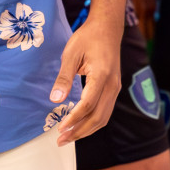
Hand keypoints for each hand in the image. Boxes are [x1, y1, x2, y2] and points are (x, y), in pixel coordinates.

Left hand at [51, 17, 122, 145]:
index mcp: (101, 76)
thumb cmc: (87, 38)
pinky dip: (93, 122)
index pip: (88, 104)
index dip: (74, 119)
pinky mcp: (113, 89)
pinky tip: (79, 125)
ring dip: (86, 130)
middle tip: (60, 140)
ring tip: (68, 137)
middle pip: (98, 117)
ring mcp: (115, 88)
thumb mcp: (70, 55)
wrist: (107, 29)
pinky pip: (105, 111)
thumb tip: (54, 99)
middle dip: (79, 131)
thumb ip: (63, 78)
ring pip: (104, 117)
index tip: (60, 128)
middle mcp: (112, 86)